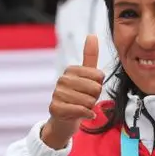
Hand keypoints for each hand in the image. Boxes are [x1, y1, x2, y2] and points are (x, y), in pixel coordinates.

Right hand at [41, 35, 104, 149]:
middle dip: (95, 98)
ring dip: (90, 108)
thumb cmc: (79, 96)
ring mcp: (57, 94)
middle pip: (95, 89)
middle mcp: (62, 79)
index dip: (99, 86)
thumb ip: (90, 56)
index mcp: (71, 70)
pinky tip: (84, 115)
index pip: (99, 76)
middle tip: (85, 100)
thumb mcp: (86, 76)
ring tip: (81, 107)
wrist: (64, 120)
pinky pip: (80, 110)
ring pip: (89, 101)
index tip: (90, 90)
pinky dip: (87, 115)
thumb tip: (92, 35)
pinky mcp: (55, 108)